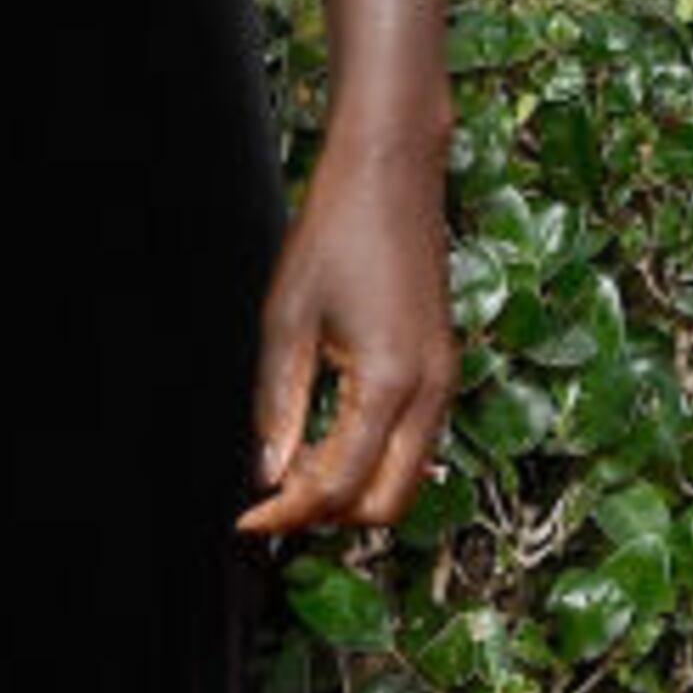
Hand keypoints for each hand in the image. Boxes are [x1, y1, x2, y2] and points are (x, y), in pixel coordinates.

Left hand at [237, 129, 454, 547]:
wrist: (391, 171)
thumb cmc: (336, 230)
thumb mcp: (287, 320)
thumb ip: (279, 406)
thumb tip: (268, 474)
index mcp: (389, 380)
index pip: (338, 485)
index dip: (288, 515)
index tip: (247, 521)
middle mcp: (430, 390)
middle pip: (387, 504)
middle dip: (328, 516)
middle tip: (271, 504)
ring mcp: (444, 380)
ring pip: (405, 480)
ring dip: (351, 491)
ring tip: (291, 475)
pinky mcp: (442, 368)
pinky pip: (414, 445)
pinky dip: (372, 461)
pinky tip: (325, 442)